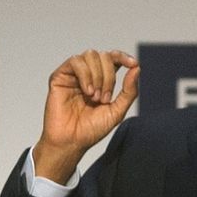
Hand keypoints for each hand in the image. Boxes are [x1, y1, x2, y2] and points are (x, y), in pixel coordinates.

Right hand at [33, 49, 139, 182]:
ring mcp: (73, 74)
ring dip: (98, 76)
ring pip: (90, 54)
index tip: (133, 64)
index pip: (113, 57)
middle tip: (104, 99)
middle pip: (104, 55)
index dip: (123, 56)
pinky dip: (85, 75)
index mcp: (102, 79)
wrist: (72, 142)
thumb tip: (137, 68)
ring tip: (94, 97)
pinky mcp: (59, 76)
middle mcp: (88, 74)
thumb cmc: (92, 129)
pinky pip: (75, 61)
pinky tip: (87, 92)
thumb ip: (129, 91)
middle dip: (109, 76)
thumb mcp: (117, 111)